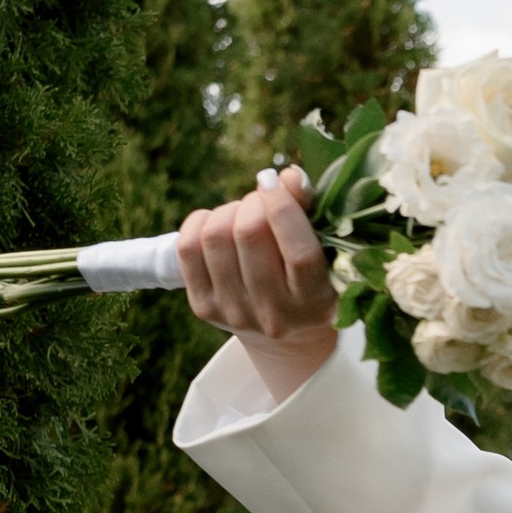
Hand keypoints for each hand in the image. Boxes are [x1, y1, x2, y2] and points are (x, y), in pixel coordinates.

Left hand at [176, 166, 337, 397]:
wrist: (284, 336)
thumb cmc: (309, 281)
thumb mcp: (323, 252)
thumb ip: (310, 212)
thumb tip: (288, 176)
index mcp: (313, 301)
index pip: (299, 251)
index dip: (284, 206)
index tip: (278, 181)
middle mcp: (273, 314)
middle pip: (248, 234)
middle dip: (254, 202)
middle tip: (262, 199)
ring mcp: (234, 312)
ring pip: (215, 236)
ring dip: (229, 210)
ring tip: (243, 214)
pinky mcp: (203, 307)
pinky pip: (187, 247)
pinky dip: (201, 221)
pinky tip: (218, 223)